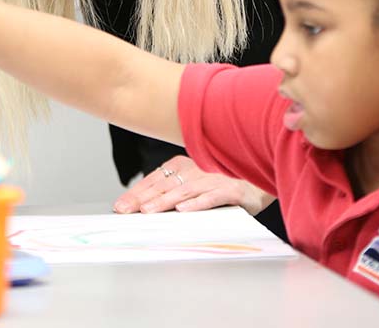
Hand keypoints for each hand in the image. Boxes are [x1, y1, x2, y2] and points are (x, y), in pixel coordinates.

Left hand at [112, 155, 274, 215]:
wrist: (258, 181)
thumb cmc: (220, 186)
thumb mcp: (192, 187)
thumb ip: (170, 193)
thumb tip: (141, 206)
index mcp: (183, 166)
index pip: (154, 180)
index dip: (136, 193)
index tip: (120, 206)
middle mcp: (195, 169)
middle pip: (165, 185)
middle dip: (143, 199)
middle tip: (126, 211)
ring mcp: (213, 178)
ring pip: (184, 191)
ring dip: (165, 201)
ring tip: (148, 211)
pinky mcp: (230, 189)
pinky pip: (211, 197)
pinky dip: (197, 203)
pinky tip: (183, 210)